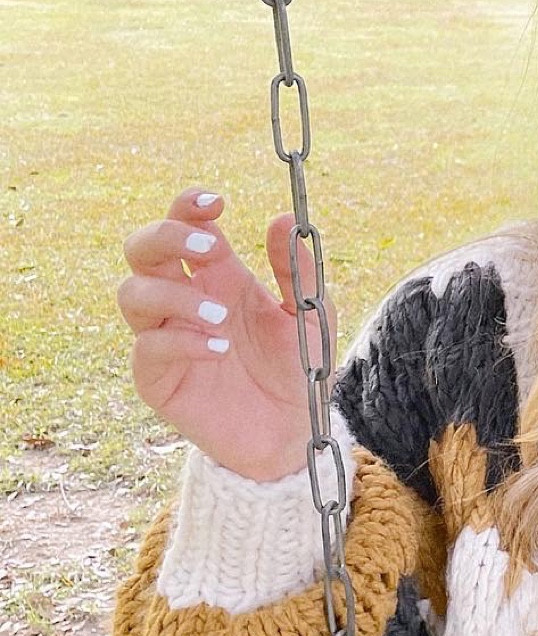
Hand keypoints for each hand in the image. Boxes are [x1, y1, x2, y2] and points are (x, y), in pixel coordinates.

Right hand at [117, 189, 339, 481]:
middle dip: (166, 235)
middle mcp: (183, 299)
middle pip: (142, 248)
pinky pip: (148, 349)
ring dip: (173, 295)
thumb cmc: (298, 370)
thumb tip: (281, 218)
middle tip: (210, 246)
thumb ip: (296, 271)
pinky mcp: (157, 378)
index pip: (184, 225)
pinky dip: (180, 342)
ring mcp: (164, 336)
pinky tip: (218, 348)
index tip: (216, 202)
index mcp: (217, 276)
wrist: (292, 434)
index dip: (187, 206)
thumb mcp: (307, 315)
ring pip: (132, 294)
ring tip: (220, 316)